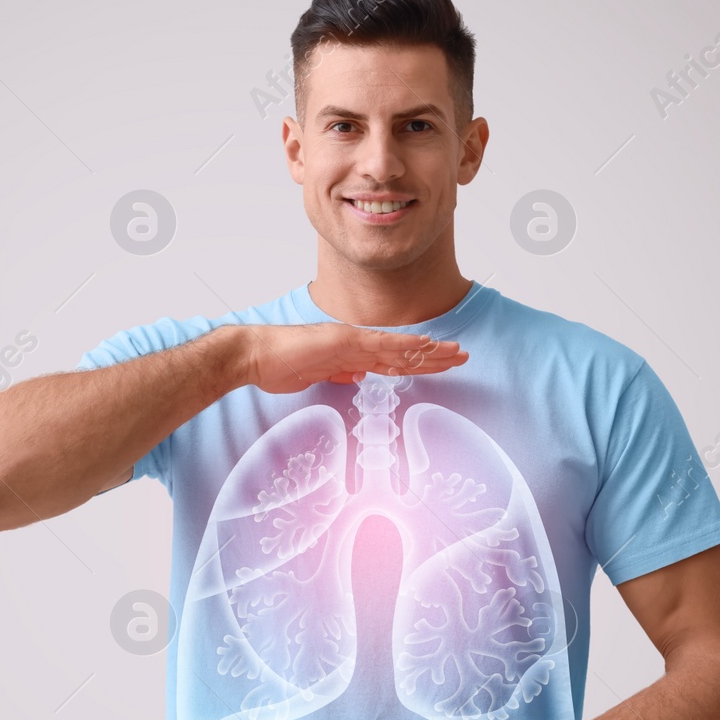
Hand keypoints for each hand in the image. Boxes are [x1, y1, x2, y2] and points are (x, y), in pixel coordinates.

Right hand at [235, 323, 467, 393]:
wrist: (256, 356)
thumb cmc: (280, 366)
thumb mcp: (317, 377)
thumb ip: (339, 375)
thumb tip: (359, 378)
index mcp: (351, 355)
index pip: (393, 360)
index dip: (419, 363)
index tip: (442, 365)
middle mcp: (356, 345)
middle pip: (403, 353)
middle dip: (434, 357)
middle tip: (463, 357)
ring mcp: (351, 342)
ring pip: (399, 348)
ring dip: (429, 352)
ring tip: (455, 353)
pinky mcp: (344, 341)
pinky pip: (379, 345)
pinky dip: (404, 345)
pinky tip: (424, 346)